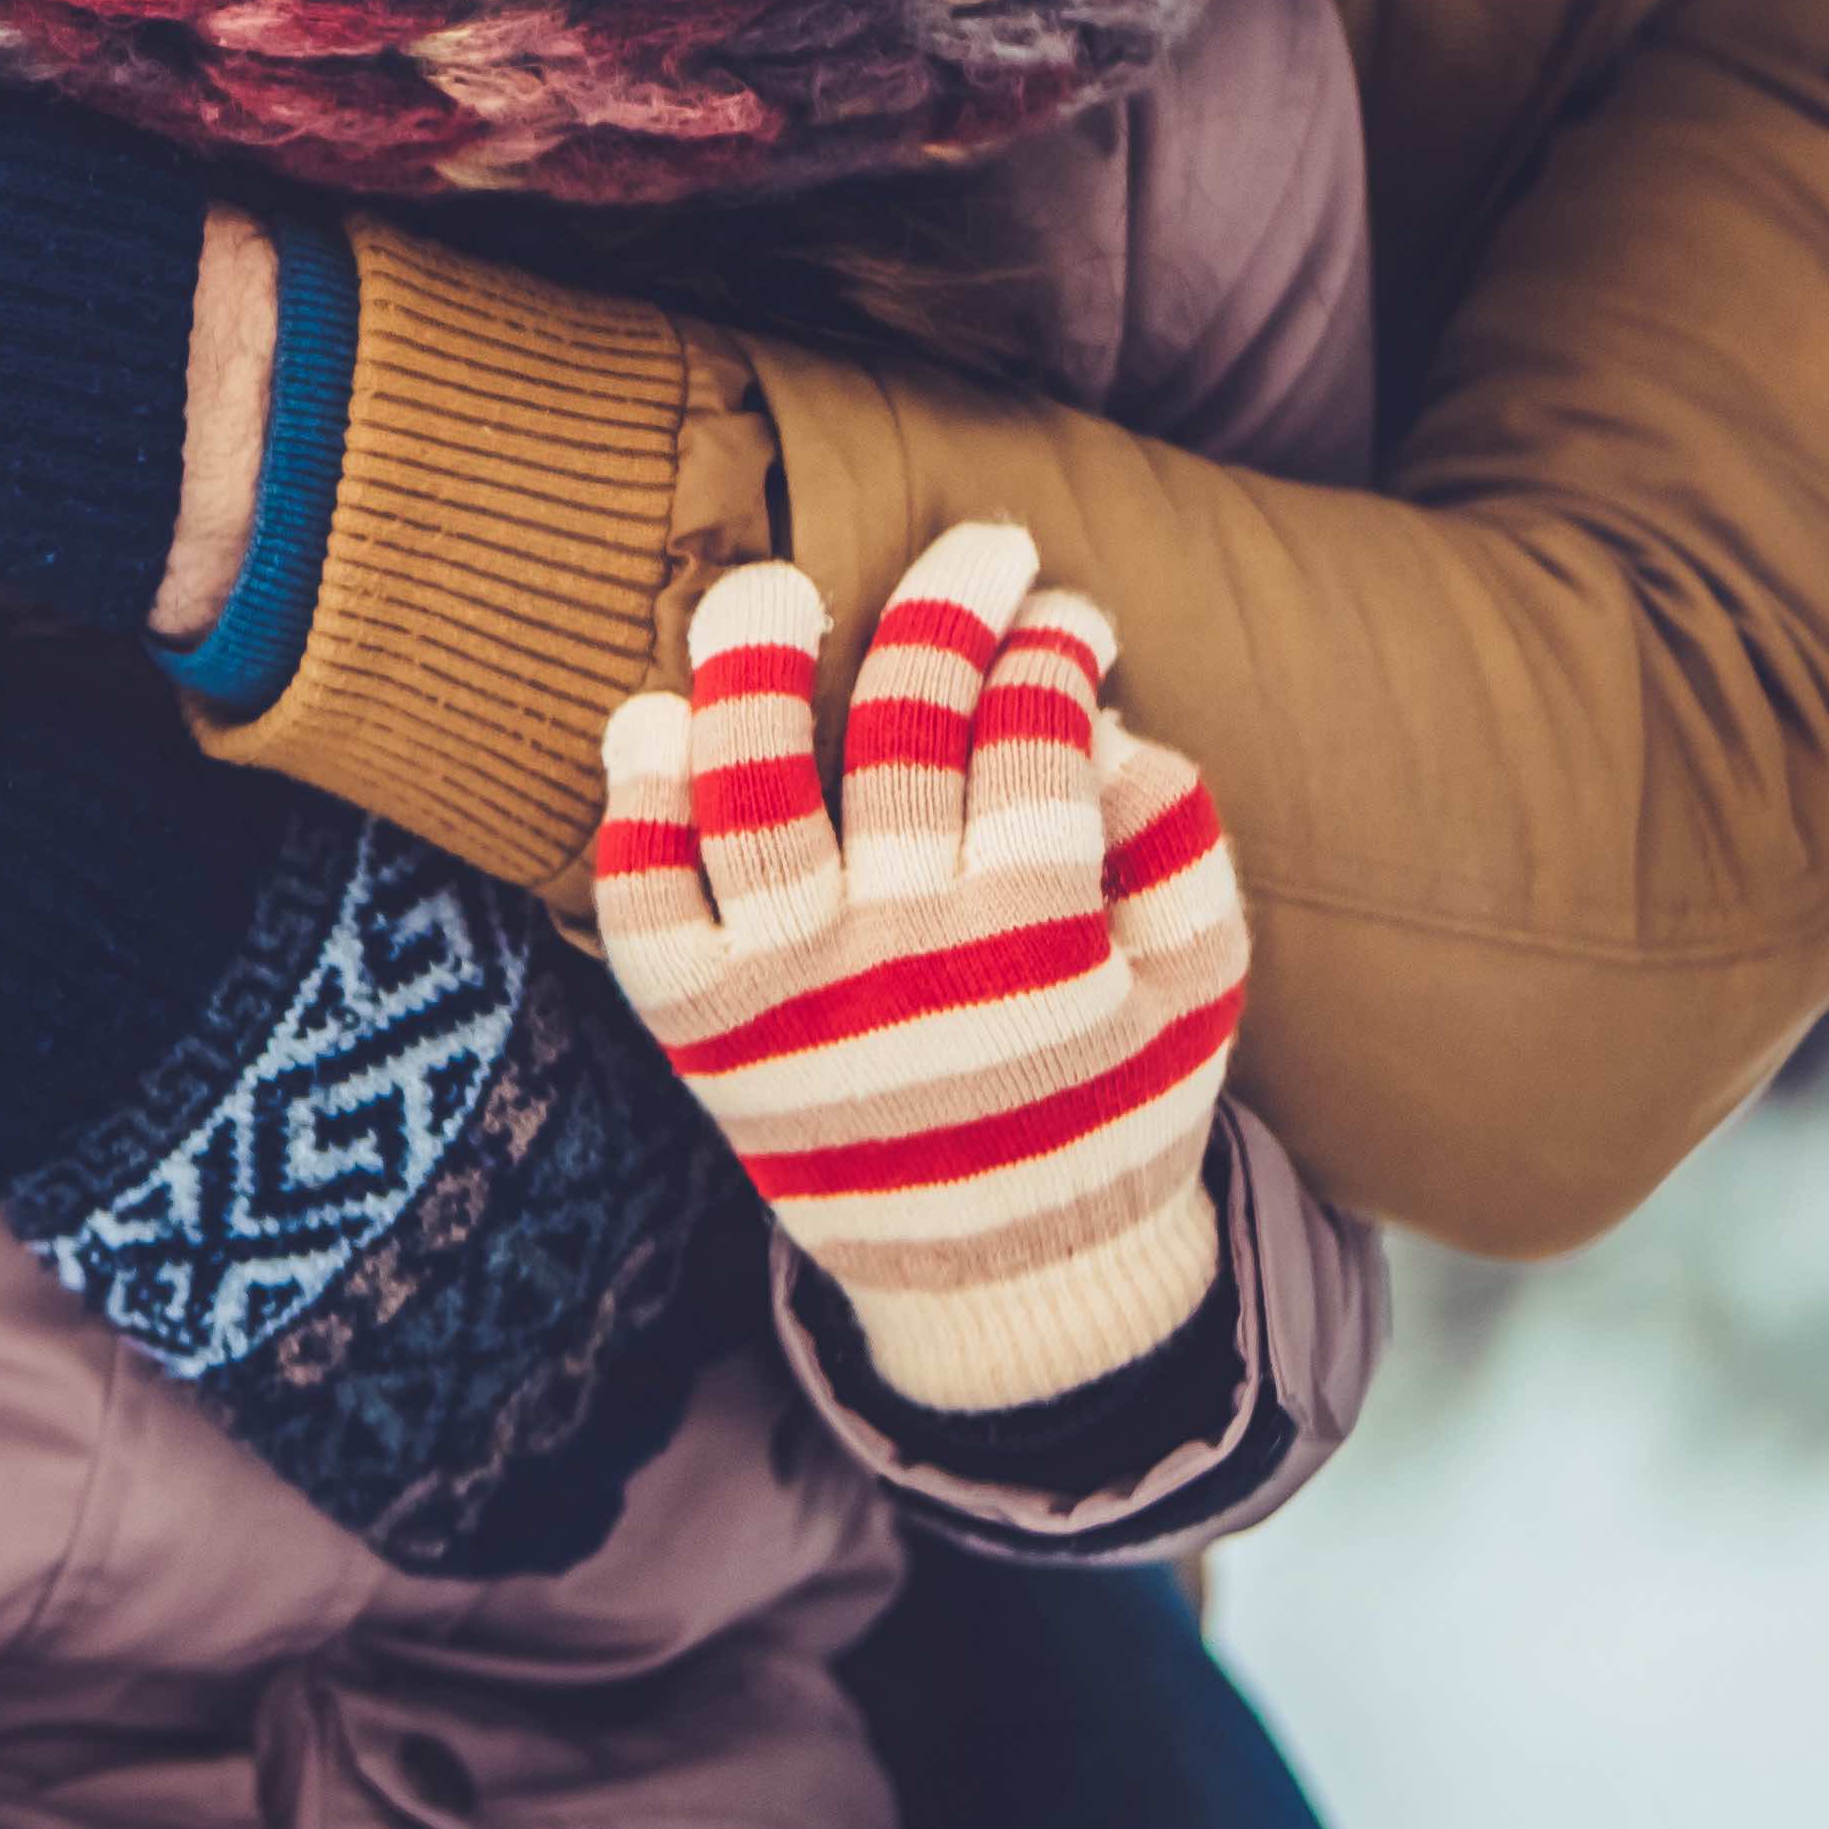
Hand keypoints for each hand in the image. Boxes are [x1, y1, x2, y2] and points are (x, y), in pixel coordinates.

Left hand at [591, 524, 1249, 1416]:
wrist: (1000, 1280)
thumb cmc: (1108, 1101)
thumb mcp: (1194, 987)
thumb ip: (1180, 848)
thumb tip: (1104, 721)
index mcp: (1036, 944)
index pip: (1033, 740)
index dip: (1051, 651)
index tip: (1065, 617)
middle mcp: (902, 956)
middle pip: (902, 729)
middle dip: (950, 608)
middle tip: (978, 548)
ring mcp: (787, 989)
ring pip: (746, 793)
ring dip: (754, 668)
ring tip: (774, 589)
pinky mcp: (699, 1027)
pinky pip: (638, 903)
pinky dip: (634, 809)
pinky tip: (656, 725)